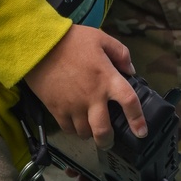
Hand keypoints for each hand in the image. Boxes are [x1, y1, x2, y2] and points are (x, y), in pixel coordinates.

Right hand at [25, 25, 144, 145]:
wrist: (39, 45)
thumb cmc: (71, 40)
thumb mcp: (101, 38)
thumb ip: (120, 53)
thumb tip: (130, 70)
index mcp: (107, 79)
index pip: (129, 102)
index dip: (138, 120)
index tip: (141, 132)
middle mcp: (92, 97)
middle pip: (103, 130)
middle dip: (108, 141)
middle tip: (109, 142)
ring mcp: (73, 106)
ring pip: (84, 132)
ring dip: (89, 133)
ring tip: (90, 129)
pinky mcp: (56, 109)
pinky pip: (67, 128)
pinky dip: (73, 130)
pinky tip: (75, 124)